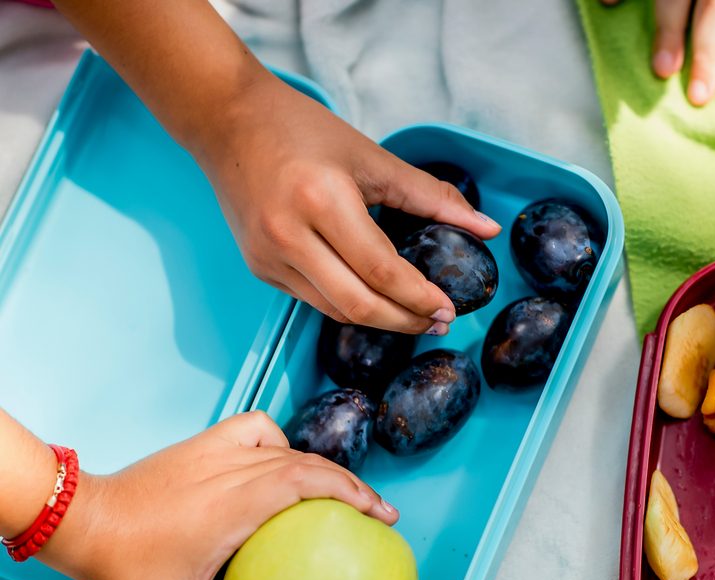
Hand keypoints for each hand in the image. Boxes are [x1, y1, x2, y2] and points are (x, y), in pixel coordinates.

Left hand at [38, 411, 395, 579]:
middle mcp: (235, 471)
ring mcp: (219, 451)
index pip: (310, 483)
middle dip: (352, 485)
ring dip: (322, 466)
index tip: (381, 515)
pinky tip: (279, 458)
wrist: (84, 519)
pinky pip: (256, 428)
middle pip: (310, 465)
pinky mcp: (204, 442)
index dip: (354, 493)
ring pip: (289, 448)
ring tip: (340, 490)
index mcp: (238, 506)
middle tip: (378, 512)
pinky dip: (278, 439)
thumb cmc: (127, 566)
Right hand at [197, 74, 500, 334]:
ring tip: (415, 315)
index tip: (450, 309)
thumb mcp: (372, 157)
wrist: (226, 120)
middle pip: (359, 305)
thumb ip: (432, 198)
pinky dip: (349, 305)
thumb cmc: (300, 130)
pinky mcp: (260, 268)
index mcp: (321, 200)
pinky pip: (314, 300)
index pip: (381, 270)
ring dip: (380, 321)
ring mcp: (268, 257)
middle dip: (406, 321)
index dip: (419, 297)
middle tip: (439, 322)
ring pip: (336, 311)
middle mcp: (288, 236)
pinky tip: (375, 300)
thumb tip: (486, 229)